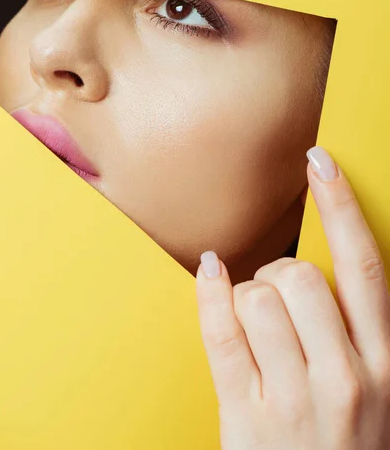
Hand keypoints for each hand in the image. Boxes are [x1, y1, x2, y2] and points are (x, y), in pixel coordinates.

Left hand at [196, 146, 389, 448]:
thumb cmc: (346, 442)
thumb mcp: (372, 387)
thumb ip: (351, 329)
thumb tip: (307, 267)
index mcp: (384, 363)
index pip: (365, 267)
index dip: (342, 207)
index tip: (321, 163)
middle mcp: (346, 378)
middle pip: (303, 276)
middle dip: (281, 273)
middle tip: (276, 297)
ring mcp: (293, 399)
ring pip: (258, 297)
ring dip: (248, 294)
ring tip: (255, 321)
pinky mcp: (246, 417)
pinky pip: (221, 331)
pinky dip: (211, 293)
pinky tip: (212, 273)